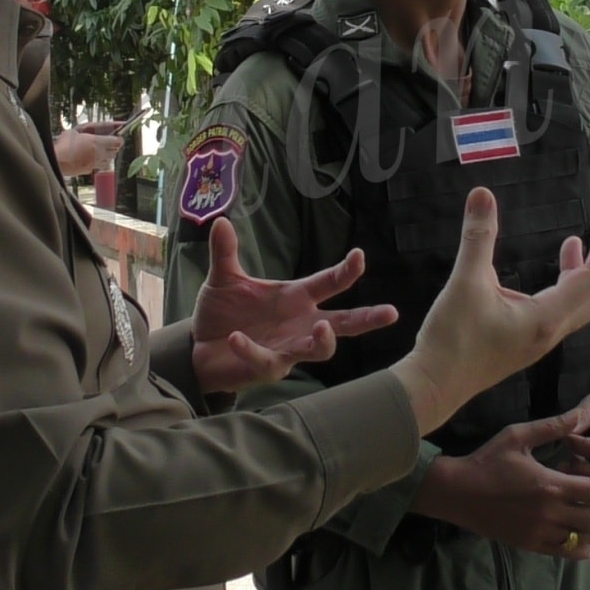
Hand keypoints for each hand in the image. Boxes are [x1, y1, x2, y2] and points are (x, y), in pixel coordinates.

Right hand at [53, 125, 122, 177]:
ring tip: (99, 151)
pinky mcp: (88, 171)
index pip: (117, 141)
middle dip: (113, 147)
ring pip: (108, 161)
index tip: (118, 135)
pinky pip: (98, 167)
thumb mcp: (75, 131)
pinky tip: (90, 158)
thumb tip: (95, 129)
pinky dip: (98, 163)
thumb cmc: (63, 145)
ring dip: (107, 156)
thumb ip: (88, 130)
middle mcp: (98, 155)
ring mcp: (94, 164)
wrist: (55, 162)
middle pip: (115, 152)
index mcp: (96, 143)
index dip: (119, 138)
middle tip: (108, 142)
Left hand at [189, 220, 400, 394]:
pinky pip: (266, 360)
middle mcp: (299, 324)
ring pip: (319, 351)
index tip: (359, 256)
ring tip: (322, 328)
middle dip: (367, 318)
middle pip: (343, 323)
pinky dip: (252, 349)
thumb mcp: (223, 278)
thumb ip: (225, 252)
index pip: (328, 283)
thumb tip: (221, 221)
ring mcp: (287, 348)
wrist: (198, 347)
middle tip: (391, 312)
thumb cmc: (223, 313)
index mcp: (295, 298)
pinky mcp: (267, 369)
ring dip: (323, 342)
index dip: (345, 271)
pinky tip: (237, 339)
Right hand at [390, 188, 589, 433]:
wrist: (436, 385)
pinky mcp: (527, 342)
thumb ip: (477, 237)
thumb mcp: (465, 282)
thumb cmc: (453, 338)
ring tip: (588, 247)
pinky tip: (550, 274)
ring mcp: (541, 339)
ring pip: (579, 305)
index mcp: (546, 317)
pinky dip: (566, 286)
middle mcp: (552, 330)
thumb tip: (481, 194)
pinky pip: (561, 311)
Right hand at [413, 406, 589, 559]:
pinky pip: (561, 551)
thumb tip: (577, 416)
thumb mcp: (518, 436)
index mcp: (551, 484)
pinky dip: (580, 552)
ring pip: (581, 537)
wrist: (456, 492)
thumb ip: (551, 428)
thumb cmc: (487, 459)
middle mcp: (549, 512)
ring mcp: (539, 531)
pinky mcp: (528, 543)